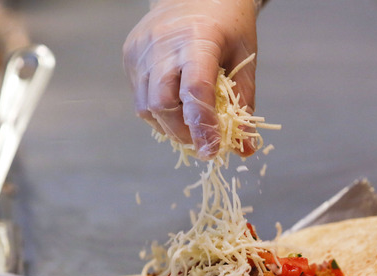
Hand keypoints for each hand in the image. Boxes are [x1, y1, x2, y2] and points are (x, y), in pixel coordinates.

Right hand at [123, 0, 259, 158]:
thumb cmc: (226, 24)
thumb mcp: (245, 58)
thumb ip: (244, 104)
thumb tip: (245, 149)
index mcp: (199, 39)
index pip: (195, 91)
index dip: (203, 126)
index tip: (212, 150)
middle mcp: (163, 44)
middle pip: (162, 104)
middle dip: (182, 133)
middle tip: (201, 143)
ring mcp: (141, 50)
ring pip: (146, 106)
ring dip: (168, 127)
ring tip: (188, 127)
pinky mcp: (130, 56)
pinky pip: (139, 97)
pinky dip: (158, 112)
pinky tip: (174, 106)